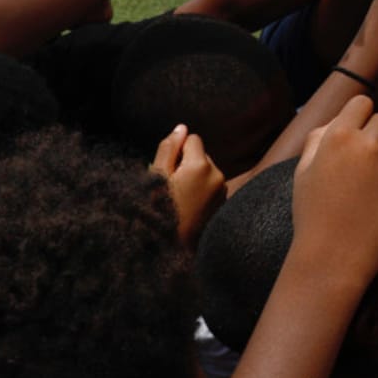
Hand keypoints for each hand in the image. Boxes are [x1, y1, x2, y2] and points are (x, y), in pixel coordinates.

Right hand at [151, 124, 225, 245]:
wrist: (169, 250)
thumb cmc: (156, 212)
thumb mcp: (155, 178)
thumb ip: (169, 149)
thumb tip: (181, 128)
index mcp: (200, 166)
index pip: (193, 140)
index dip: (177, 150)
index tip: (167, 169)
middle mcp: (216, 175)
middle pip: (201, 156)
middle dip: (187, 164)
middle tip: (169, 187)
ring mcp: (222, 191)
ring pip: (206, 172)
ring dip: (193, 179)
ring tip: (177, 200)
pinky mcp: (222, 204)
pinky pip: (211, 188)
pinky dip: (200, 192)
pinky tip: (186, 208)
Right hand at [293, 96, 377, 281]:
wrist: (333, 261)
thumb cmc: (313, 215)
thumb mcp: (305, 171)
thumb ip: (320, 137)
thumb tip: (340, 117)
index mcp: (340, 135)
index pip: (362, 103)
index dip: (359, 117)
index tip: (359, 132)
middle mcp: (370, 144)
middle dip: (377, 136)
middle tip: (368, 161)